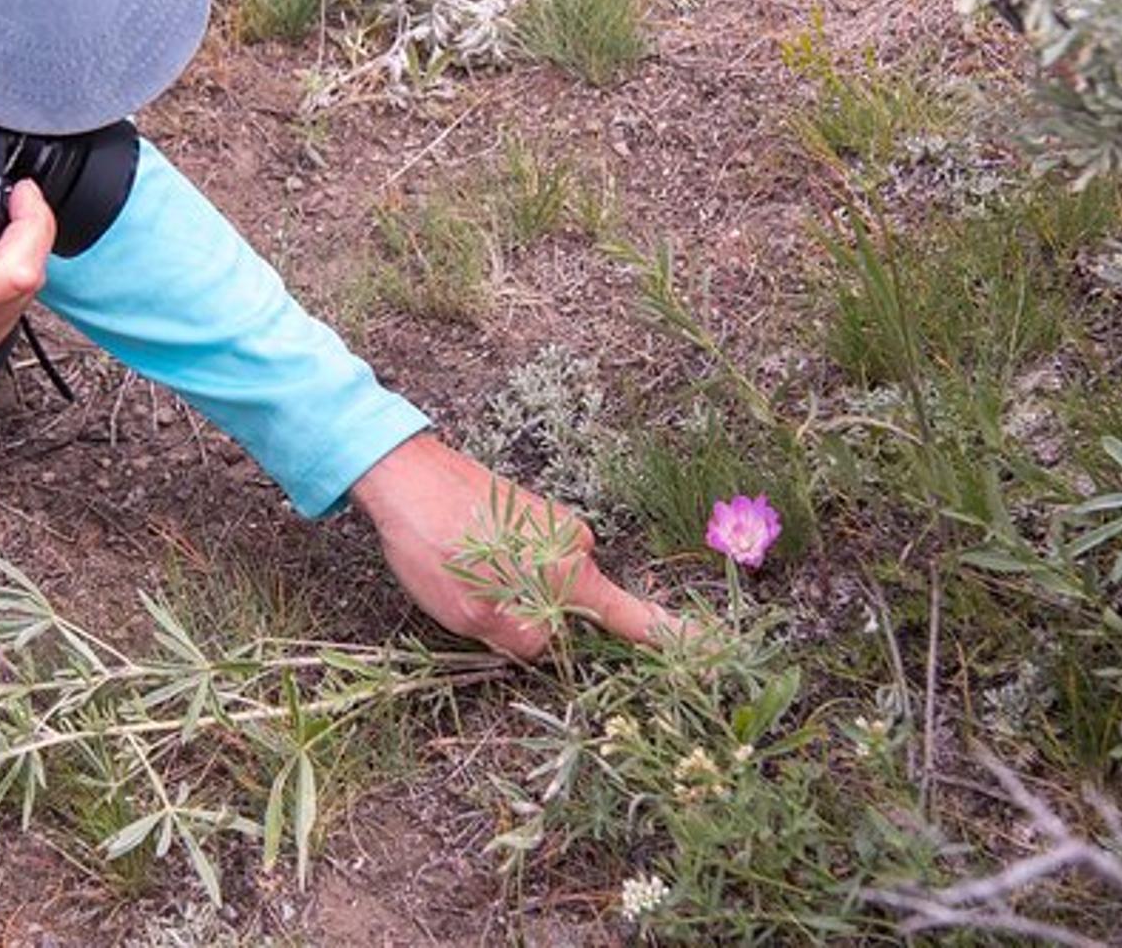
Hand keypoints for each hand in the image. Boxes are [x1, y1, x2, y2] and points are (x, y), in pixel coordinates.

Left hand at [350, 434, 679, 658]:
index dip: (676, 639)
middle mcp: (575, 544)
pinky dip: (501, 568)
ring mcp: (554, 523)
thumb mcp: (471, 616)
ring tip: (459, 571)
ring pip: (546, 584)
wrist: (401, 471)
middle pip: (578, 606)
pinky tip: (460, 555)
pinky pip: (529, 559)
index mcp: (570, 574)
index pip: (634, 618)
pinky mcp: (531, 512)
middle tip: (477, 604)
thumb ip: (522, 640)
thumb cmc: (434, 544)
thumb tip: (547, 642)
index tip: (719, 650)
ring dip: (511, 592)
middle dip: (536, 620)